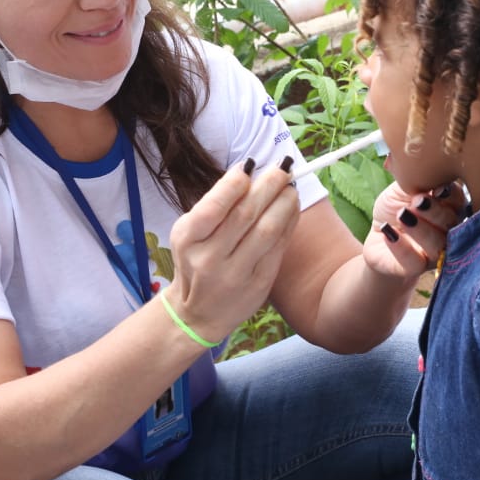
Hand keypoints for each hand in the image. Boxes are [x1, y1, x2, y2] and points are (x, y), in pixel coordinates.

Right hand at [164, 158, 299, 341]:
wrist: (197, 314)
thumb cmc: (195, 262)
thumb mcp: (190, 235)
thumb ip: (215, 206)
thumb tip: (249, 171)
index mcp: (188, 240)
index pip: (214, 207)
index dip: (234, 183)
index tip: (250, 165)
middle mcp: (209, 259)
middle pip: (246, 214)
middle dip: (268, 185)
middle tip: (282, 167)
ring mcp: (235, 274)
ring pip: (268, 229)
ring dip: (284, 202)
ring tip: (290, 186)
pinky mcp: (259, 285)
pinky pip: (279, 247)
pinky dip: (289, 222)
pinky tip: (291, 208)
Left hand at [364, 180, 465, 279]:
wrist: (378, 235)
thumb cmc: (397, 208)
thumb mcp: (403, 187)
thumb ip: (415, 177)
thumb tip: (422, 161)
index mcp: (449, 207)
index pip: (459, 200)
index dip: (451, 195)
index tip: (437, 188)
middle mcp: (448, 231)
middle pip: (451, 223)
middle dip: (435, 211)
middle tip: (418, 201)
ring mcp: (434, 252)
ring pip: (437, 244)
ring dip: (421, 229)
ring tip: (403, 215)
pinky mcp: (415, 268)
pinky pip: (414, 262)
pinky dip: (401, 247)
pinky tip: (389, 232)